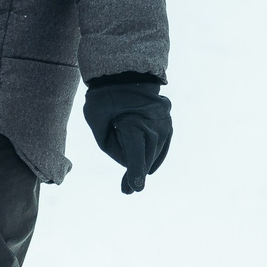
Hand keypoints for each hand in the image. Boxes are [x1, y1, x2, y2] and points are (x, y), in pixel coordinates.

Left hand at [84, 76, 170, 193]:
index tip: (136, 188)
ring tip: (130, 183)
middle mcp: (156, 124)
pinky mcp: (168, 123)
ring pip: (156, 151)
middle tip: (127, 191)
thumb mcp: (98, 124)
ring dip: (145, 164)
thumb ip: (113, 146)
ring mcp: (165, 123)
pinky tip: (144, 168)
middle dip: (136, 173)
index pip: (136, 152)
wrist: (124, 75)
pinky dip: (153, 155)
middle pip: (146, 155)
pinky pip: (162, 144)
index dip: (135, 171)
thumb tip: (130, 164)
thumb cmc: (104, 100)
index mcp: (134, 122)